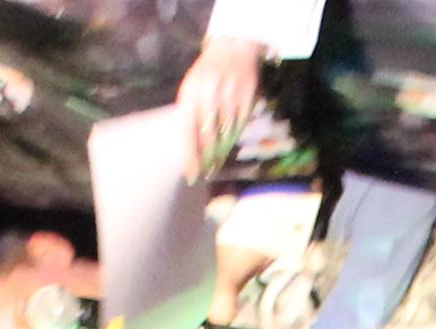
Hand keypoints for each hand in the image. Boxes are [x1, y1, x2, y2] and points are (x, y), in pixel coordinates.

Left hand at [176, 36, 266, 172]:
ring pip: (226, 132)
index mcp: (191, 92)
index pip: (188, 130)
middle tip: (207, 173)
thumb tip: (194, 153)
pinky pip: (241, 124)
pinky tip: (229, 143)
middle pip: (208, 136)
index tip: (191, 175)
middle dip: (207, 158)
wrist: (232, 47)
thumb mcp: (192, 90)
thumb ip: (190, 116)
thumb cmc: (206, 75)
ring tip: (217, 163)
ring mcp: (230, 92)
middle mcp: (209, 92)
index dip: (190, 155)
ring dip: (222, 151)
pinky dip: (234, 136)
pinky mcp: (247, 93)